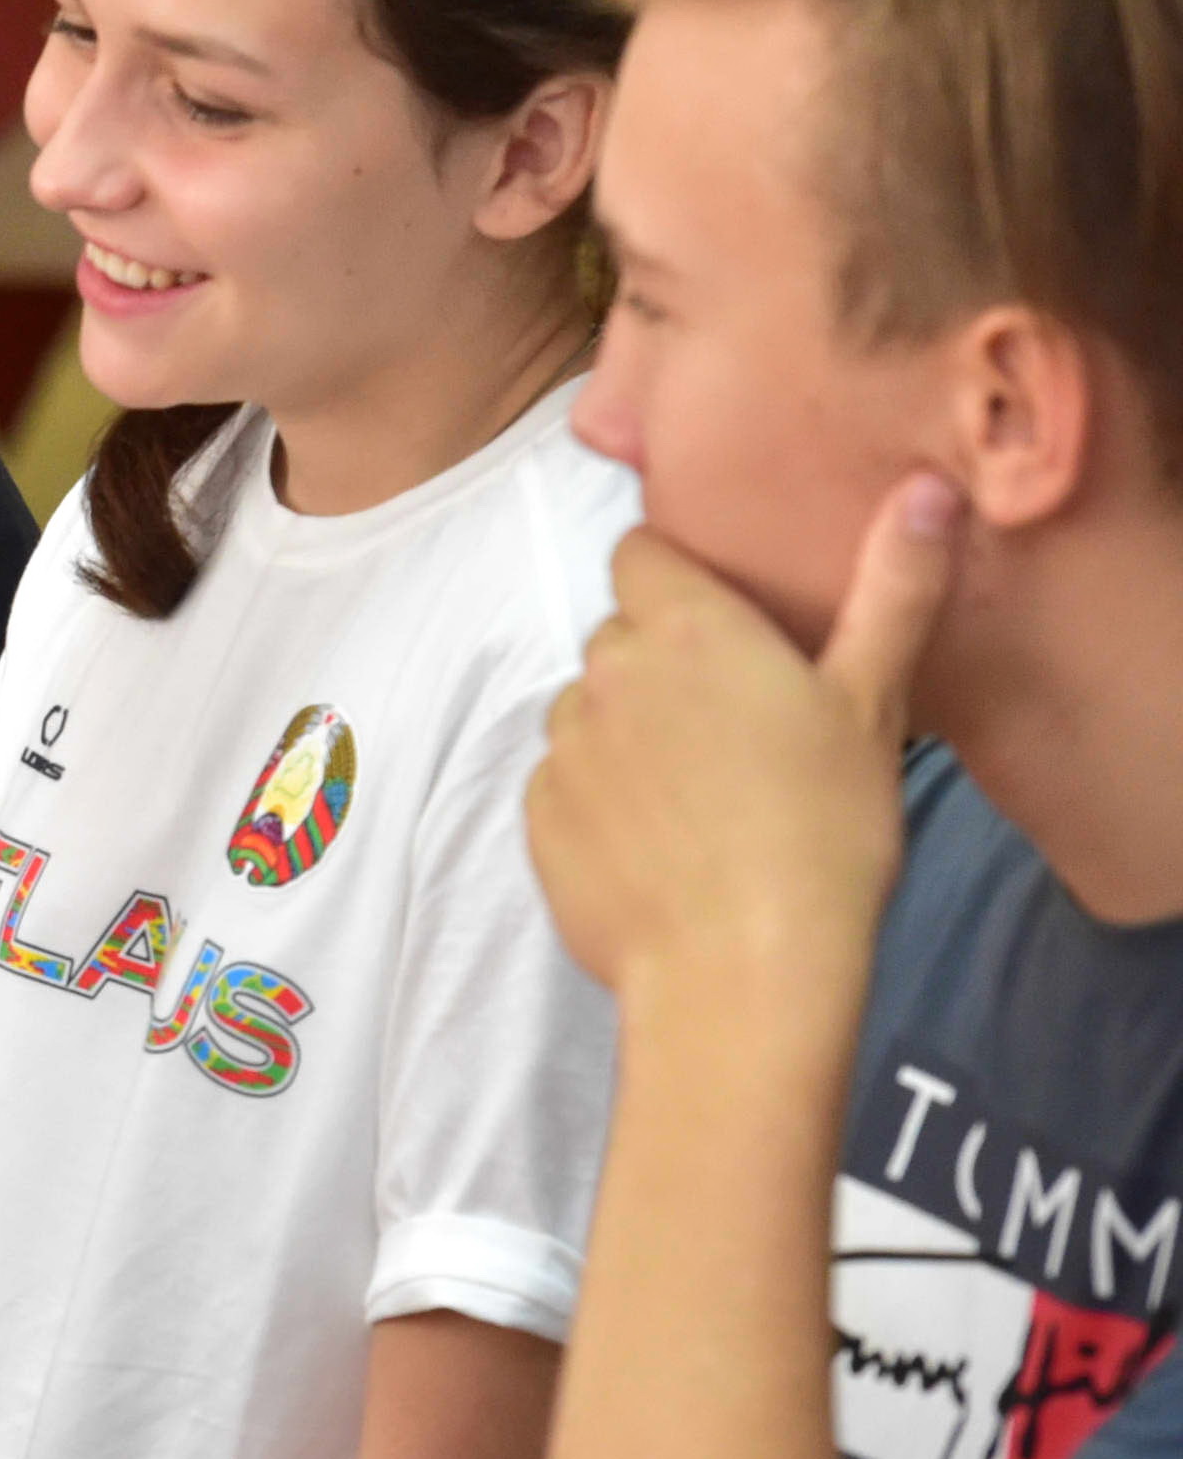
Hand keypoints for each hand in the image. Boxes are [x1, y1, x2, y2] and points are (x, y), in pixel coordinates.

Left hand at [528, 477, 959, 1010]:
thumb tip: (923, 488)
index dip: (680, 580)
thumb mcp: (873, 699)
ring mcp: (559, 748)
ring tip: (707, 795)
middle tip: (741, 724)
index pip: (641, 554)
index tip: (727, 624)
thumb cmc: (824, 830)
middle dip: (666, 663)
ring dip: (631, 733)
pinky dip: (604, 802)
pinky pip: (567, 785)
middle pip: (620, 637)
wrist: (743, 970)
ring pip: (590, 713)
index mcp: (680, 626)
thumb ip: (891, 587)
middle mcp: (601, 673)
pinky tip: (667, 846)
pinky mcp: (536, 819)